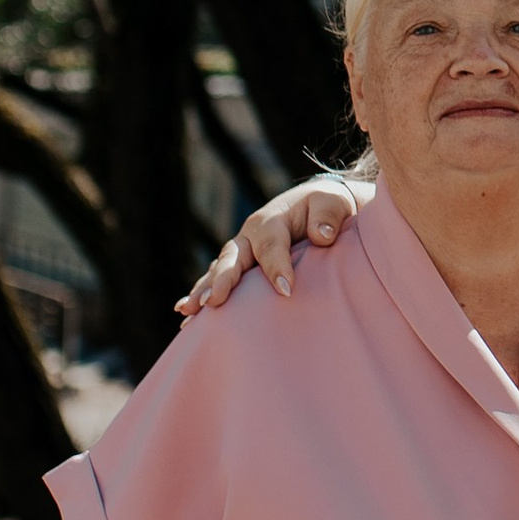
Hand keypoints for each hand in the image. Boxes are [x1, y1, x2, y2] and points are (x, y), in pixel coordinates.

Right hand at [177, 175, 365, 312]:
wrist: (316, 206)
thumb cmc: (326, 207)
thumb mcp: (332, 204)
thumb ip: (327, 217)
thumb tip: (323, 235)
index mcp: (271, 220)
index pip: (271, 245)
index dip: (277, 267)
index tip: (286, 291)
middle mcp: (249, 235)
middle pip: (233, 258)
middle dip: (223, 280)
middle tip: (214, 302)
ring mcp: (241, 250)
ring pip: (219, 271)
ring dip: (204, 290)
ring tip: (189, 311)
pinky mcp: (239, 264)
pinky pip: (217, 280)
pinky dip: (201, 294)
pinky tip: (186, 315)